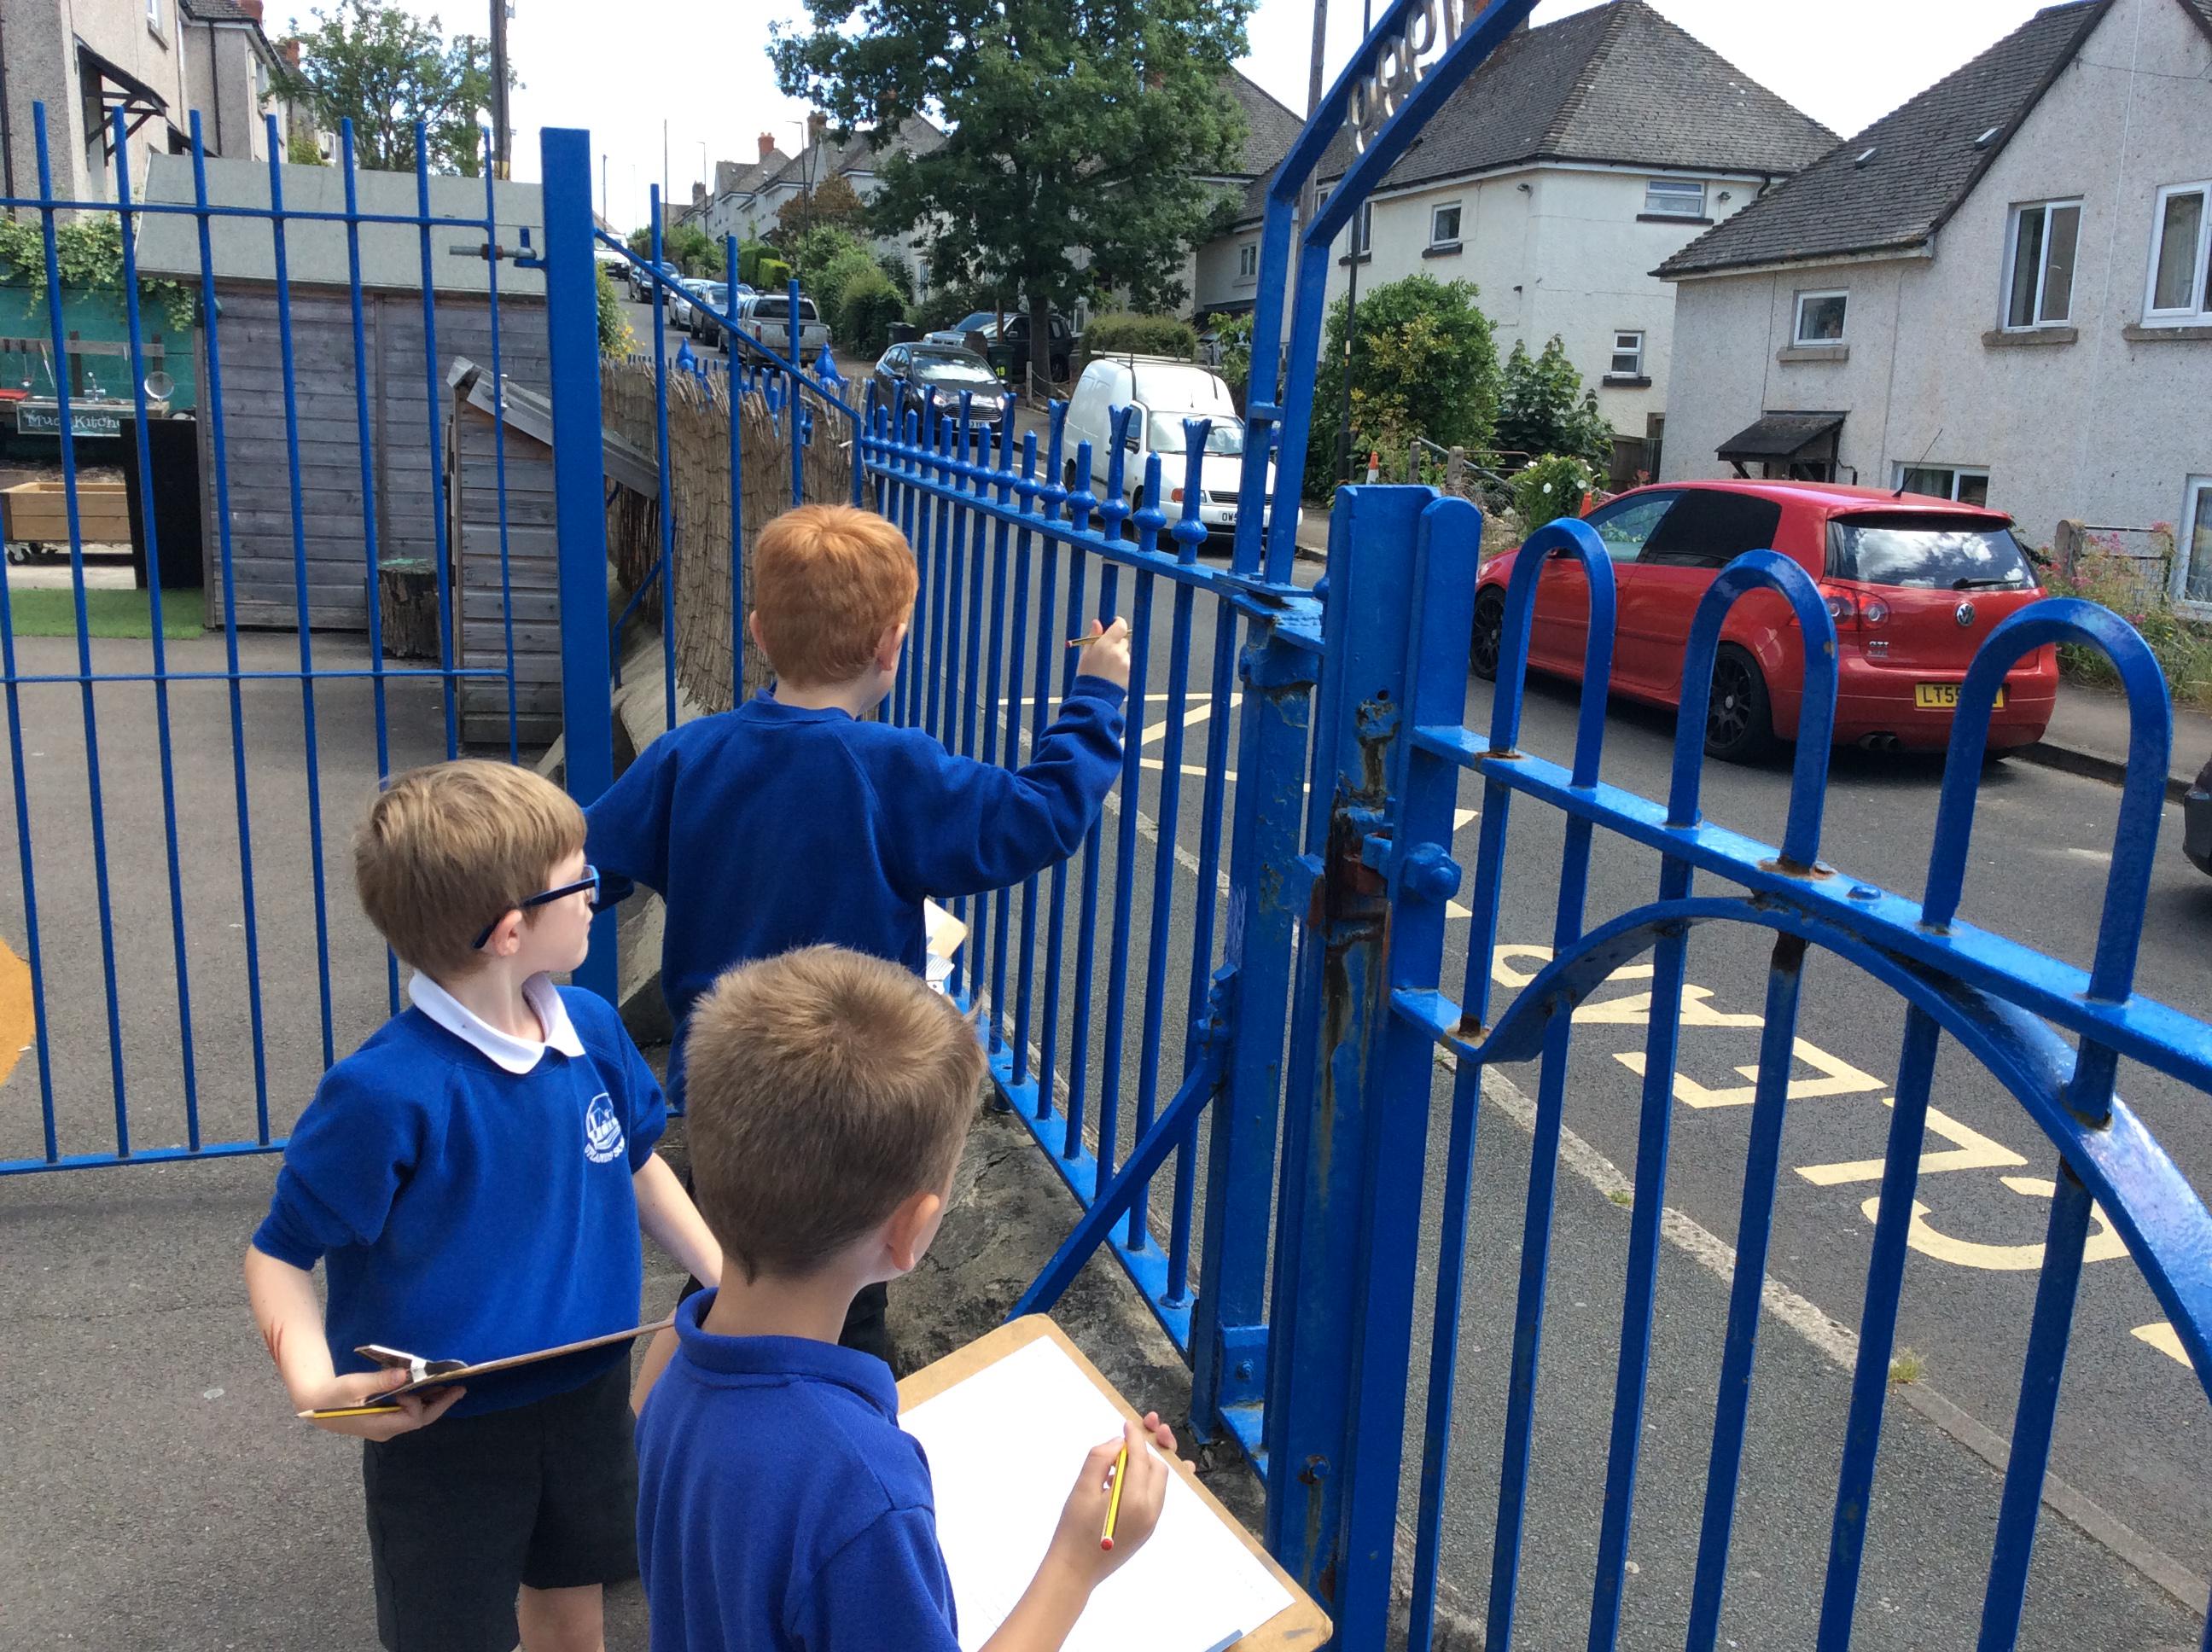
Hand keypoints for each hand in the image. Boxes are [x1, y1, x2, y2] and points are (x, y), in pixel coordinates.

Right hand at [295, 1368, 465, 1440]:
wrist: (315, 1405)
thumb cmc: (333, 1396)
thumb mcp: (354, 1386)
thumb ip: (379, 1382)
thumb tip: (403, 1375)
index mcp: (380, 1425)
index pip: (413, 1419)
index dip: (419, 1403)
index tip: (412, 1387)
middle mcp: (386, 1429)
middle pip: (420, 1420)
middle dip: (441, 1405)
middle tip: (460, 1389)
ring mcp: (385, 1425)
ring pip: (415, 1416)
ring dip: (433, 1402)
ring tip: (452, 1388)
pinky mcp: (383, 1419)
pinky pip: (408, 1412)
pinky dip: (421, 1401)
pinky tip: (430, 1390)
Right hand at [1045, 1414, 1175, 1588]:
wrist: (1074, 1572)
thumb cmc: (1074, 1529)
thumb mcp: (1082, 1489)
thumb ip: (1101, 1459)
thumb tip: (1119, 1443)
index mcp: (1136, 1499)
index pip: (1141, 1458)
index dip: (1135, 1437)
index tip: (1127, 1423)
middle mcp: (1151, 1511)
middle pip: (1159, 1469)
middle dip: (1148, 1449)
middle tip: (1134, 1435)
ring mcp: (1151, 1523)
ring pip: (1158, 1484)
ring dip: (1146, 1465)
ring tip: (1123, 1458)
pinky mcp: (1146, 1530)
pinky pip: (1153, 1498)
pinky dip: (1143, 1482)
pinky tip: (1123, 1479)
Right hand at [1076, 618, 1131, 690]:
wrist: (1095, 696)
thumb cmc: (1087, 675)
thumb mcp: (1086, 654)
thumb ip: (1093, 636)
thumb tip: (1097, 623)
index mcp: (1105, 645)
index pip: (1120, 626)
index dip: (1118, 623)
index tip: (1115, 623)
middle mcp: (1118, 652)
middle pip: (1123, 639)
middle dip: (1115, 642)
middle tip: (1105, 651)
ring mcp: (1126, 662)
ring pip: (1125, 652)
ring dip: (1118, 655)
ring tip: (1106, 666)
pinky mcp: (1130, 671)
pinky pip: (1127, 663)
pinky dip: (1121, 665)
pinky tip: (1111, 673)